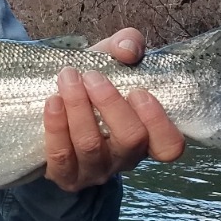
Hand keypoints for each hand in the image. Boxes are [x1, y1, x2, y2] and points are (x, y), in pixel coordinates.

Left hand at [42, 28, 184, 191]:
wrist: (52, 110)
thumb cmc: (91, 86)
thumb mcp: (111, 61)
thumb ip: (127, 44)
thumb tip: (127, 49)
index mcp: (147, 136)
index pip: (169, 145)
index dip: (158, 121)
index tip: (138, 91)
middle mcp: (125, 158)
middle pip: (131, 139)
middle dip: (110, 103)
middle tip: (91, 76)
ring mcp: (95, 170)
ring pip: (91, 144)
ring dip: (79, 107)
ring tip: (67, 78)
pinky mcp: (65, 175)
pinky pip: (61, 155)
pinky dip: (56, 126)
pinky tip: (52, 101)